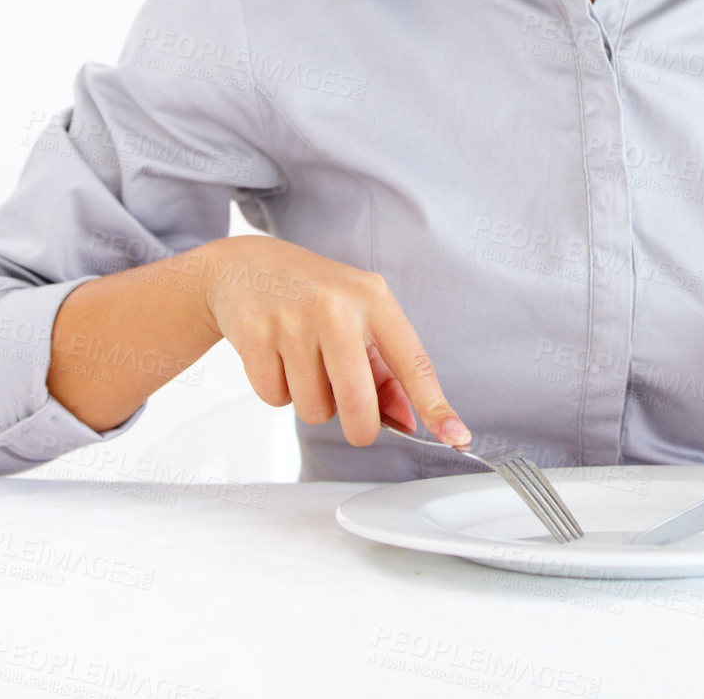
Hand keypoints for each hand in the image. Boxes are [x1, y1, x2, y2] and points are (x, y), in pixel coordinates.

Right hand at [194, 237, 471, 449]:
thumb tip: (406, 421)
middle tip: (354, 419)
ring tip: (303, 362)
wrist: (245, 267)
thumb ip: (386, 370)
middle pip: (358, 403)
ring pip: (314, 409)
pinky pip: (276, 399)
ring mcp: (293, 320)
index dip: (435, 405)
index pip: (413, 361)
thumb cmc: (312, 295)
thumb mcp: (359, 316)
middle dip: (359, 426)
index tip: (457, 437)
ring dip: (312, 402)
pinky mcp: (255, 336)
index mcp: (373, 298)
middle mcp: (336, 306)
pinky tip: (276, 357)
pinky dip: (278, 391)